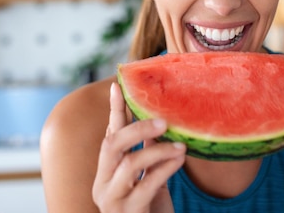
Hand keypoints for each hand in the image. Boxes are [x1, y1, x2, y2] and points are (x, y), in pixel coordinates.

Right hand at [92, 83, 185, 212]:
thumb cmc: (150, 208)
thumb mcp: (149, 175)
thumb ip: (148, 150)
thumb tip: (157, 120)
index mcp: (105, 171)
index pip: (109, 134)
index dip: (114, 109)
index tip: (118, 84)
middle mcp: (102, 184)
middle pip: (112, 144)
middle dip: (137, 127)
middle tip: (163, 120)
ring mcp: (112, 200)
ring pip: (130, 163)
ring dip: (158, 150)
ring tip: (181, 146)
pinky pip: (147, 185)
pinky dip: (165, 169)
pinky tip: (179, 160)